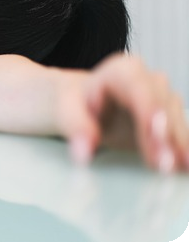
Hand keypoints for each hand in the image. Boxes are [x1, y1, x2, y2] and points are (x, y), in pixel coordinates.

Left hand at [56, 53, 188, 172]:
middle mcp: (146, 80)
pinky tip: (183, 167)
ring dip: (176, 146)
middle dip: (164, 135)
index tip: (155, 130)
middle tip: (163, 163)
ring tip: (170, 170)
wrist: (74, 104)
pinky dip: (181, 150)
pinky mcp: (166, 120)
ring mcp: (160, 99)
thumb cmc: (70, 103)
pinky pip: (179, 134)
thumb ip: (75, 127)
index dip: (149, 108)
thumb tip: (83, 151)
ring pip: (175, 121)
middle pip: (162, 106)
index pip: (139, 87)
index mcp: (120, 70)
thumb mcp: (63, 110)